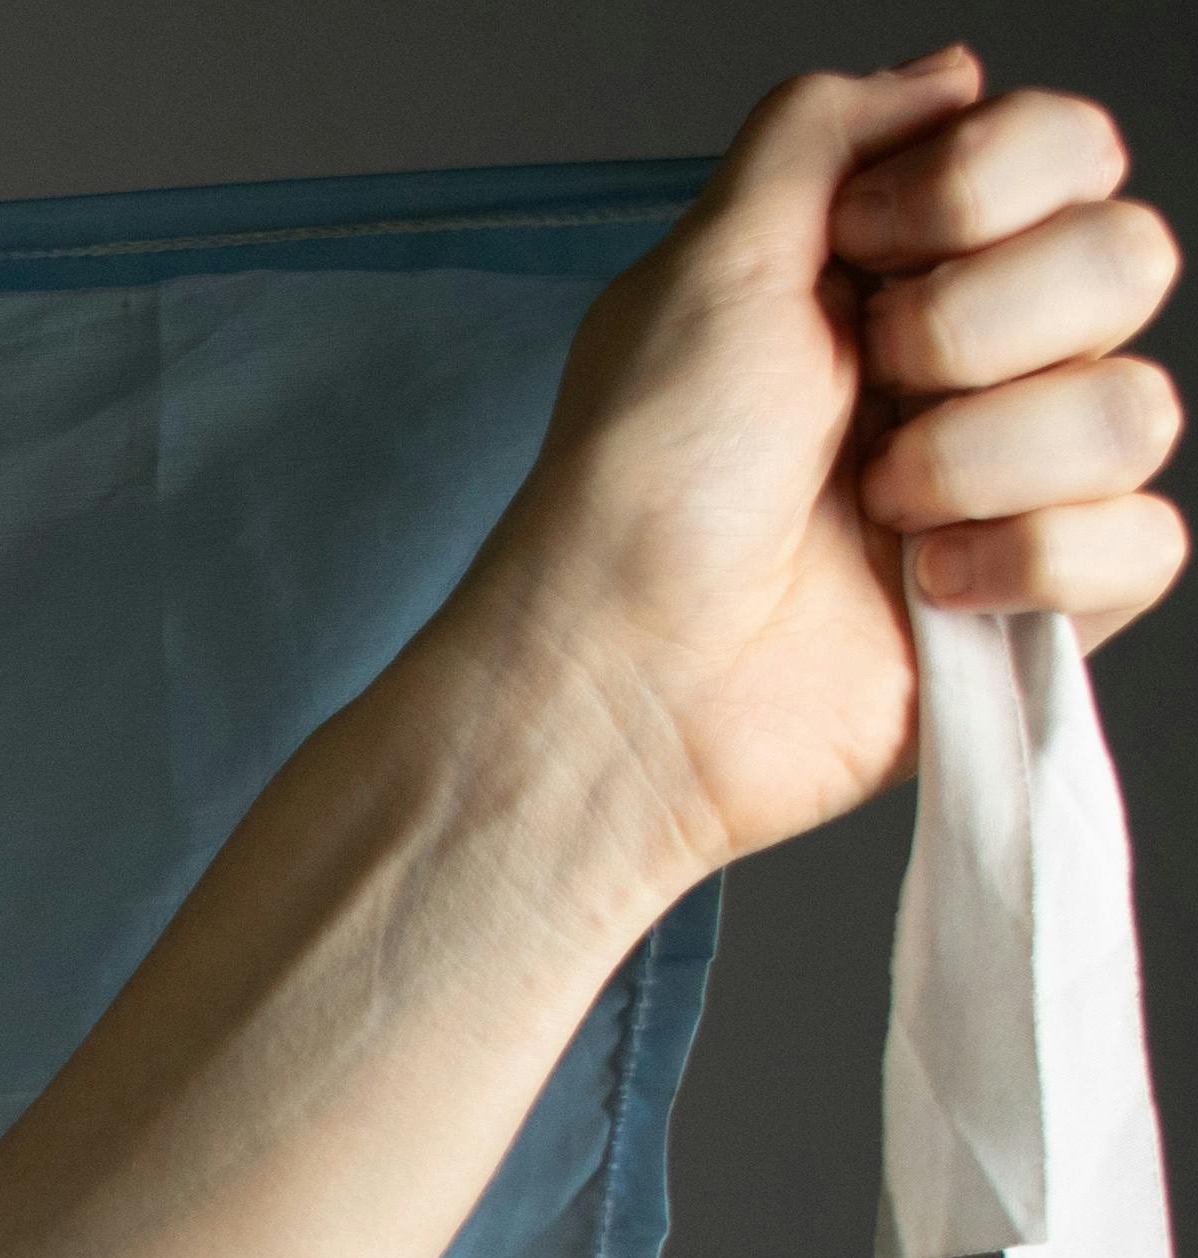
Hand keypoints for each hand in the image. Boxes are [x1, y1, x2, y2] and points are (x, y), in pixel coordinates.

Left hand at [448, 50, 1179, 892]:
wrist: (622, 673)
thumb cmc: (641, 484)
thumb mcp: (710, 263)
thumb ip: (821, 133)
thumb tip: (946, 75)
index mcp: (909, 266)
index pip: (1069, 149)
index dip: (985, 186)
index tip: (864, 249)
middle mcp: (979, 360)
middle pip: (1128, 258)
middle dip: (977, 322)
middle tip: (865, 385)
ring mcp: (1016, 482)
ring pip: (1138, 408)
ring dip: (981, 456)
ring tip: (872, 505)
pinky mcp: (1039, 602)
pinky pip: (1144, 542)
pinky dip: (1026, 562)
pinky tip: (921, 587)